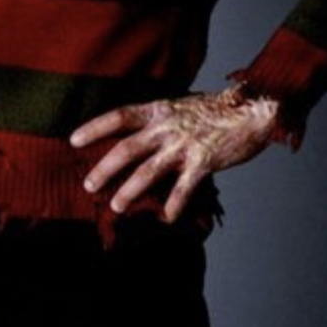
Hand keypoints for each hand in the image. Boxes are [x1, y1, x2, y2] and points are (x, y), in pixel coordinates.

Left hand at [70, 88, 279, 222]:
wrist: (253, 110)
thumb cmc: (217, 111)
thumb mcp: (181, 108)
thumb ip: (160, 122)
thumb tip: (137, 137)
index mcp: (160, 110)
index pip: (119, 116)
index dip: (95, 128)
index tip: (73, 140)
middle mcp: (167, 127)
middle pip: (126, 148)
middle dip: (104, 168)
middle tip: (88, 185)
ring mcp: (185, 144)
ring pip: (148, 171)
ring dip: (129, 191)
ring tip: (116, 206)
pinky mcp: (204, 161)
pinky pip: (183, 188)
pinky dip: (173, 205)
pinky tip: (166, 218)